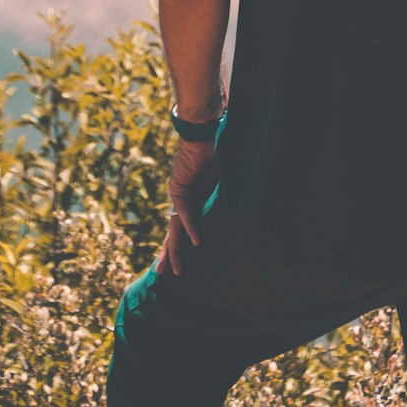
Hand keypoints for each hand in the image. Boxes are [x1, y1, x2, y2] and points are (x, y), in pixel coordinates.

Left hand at [154, 139, 218, 278]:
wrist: (202, 131)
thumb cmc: (213, 149)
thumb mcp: (222, 180)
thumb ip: (225, 195)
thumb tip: (245, 208)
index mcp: (192, 200)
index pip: (182, 227)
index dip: (179, 245)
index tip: (175, 264)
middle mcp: (182, 201)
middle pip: (174, 233)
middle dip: (169, 254)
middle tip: (161, 275)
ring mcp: (179, 196)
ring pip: (176, 229)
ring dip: (175, 250)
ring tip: (175, 270)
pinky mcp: (180, 188)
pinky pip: (187, 212)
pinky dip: (192, 227)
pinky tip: (195, 243)